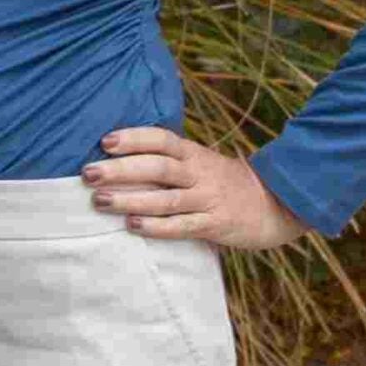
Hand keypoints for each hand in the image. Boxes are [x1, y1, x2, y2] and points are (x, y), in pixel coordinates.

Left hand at [85, 126, 306, 252]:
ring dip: (130, 200)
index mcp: (195, 154)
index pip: (163, 139)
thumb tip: (118, 158)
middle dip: (121, 170)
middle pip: (158, 167)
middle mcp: (200, 174)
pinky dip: (157, 227)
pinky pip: (182, 226)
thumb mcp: (202, 164)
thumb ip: (170, 161)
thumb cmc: (226, 184)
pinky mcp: (215, 225)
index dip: (134, 138)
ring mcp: (209, 199)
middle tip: (88, 174)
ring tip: (100, 201)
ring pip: (166, 199)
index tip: (105, 141)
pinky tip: (133, 226)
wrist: (277, 205)